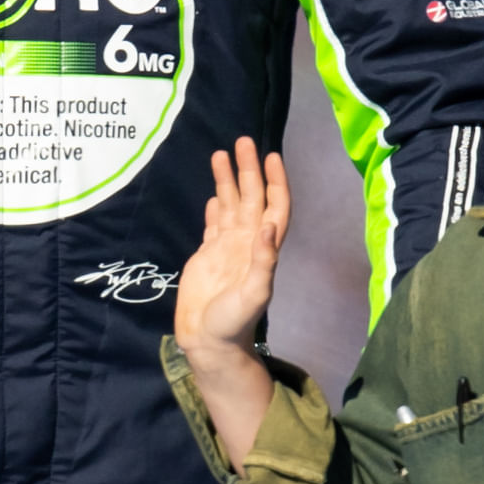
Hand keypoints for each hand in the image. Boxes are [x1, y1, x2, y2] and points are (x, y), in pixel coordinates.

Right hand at [173, 139, 289, 469]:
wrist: (210, 343)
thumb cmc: (235, 324)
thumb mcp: (254, 294)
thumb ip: (263, 261)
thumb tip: (269, 225)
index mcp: (262, 249)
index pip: (274, 207)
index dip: (275, 182)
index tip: (272, 155)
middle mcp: (247, 243)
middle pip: (252, 198)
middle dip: (248, 169)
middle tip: (242, 140)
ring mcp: (227, 249)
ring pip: (231, 205)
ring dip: (229, 180)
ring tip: (221, 153)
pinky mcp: (208, 256)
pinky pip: (215, 224)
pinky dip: (217, 205)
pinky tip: (216, 192)